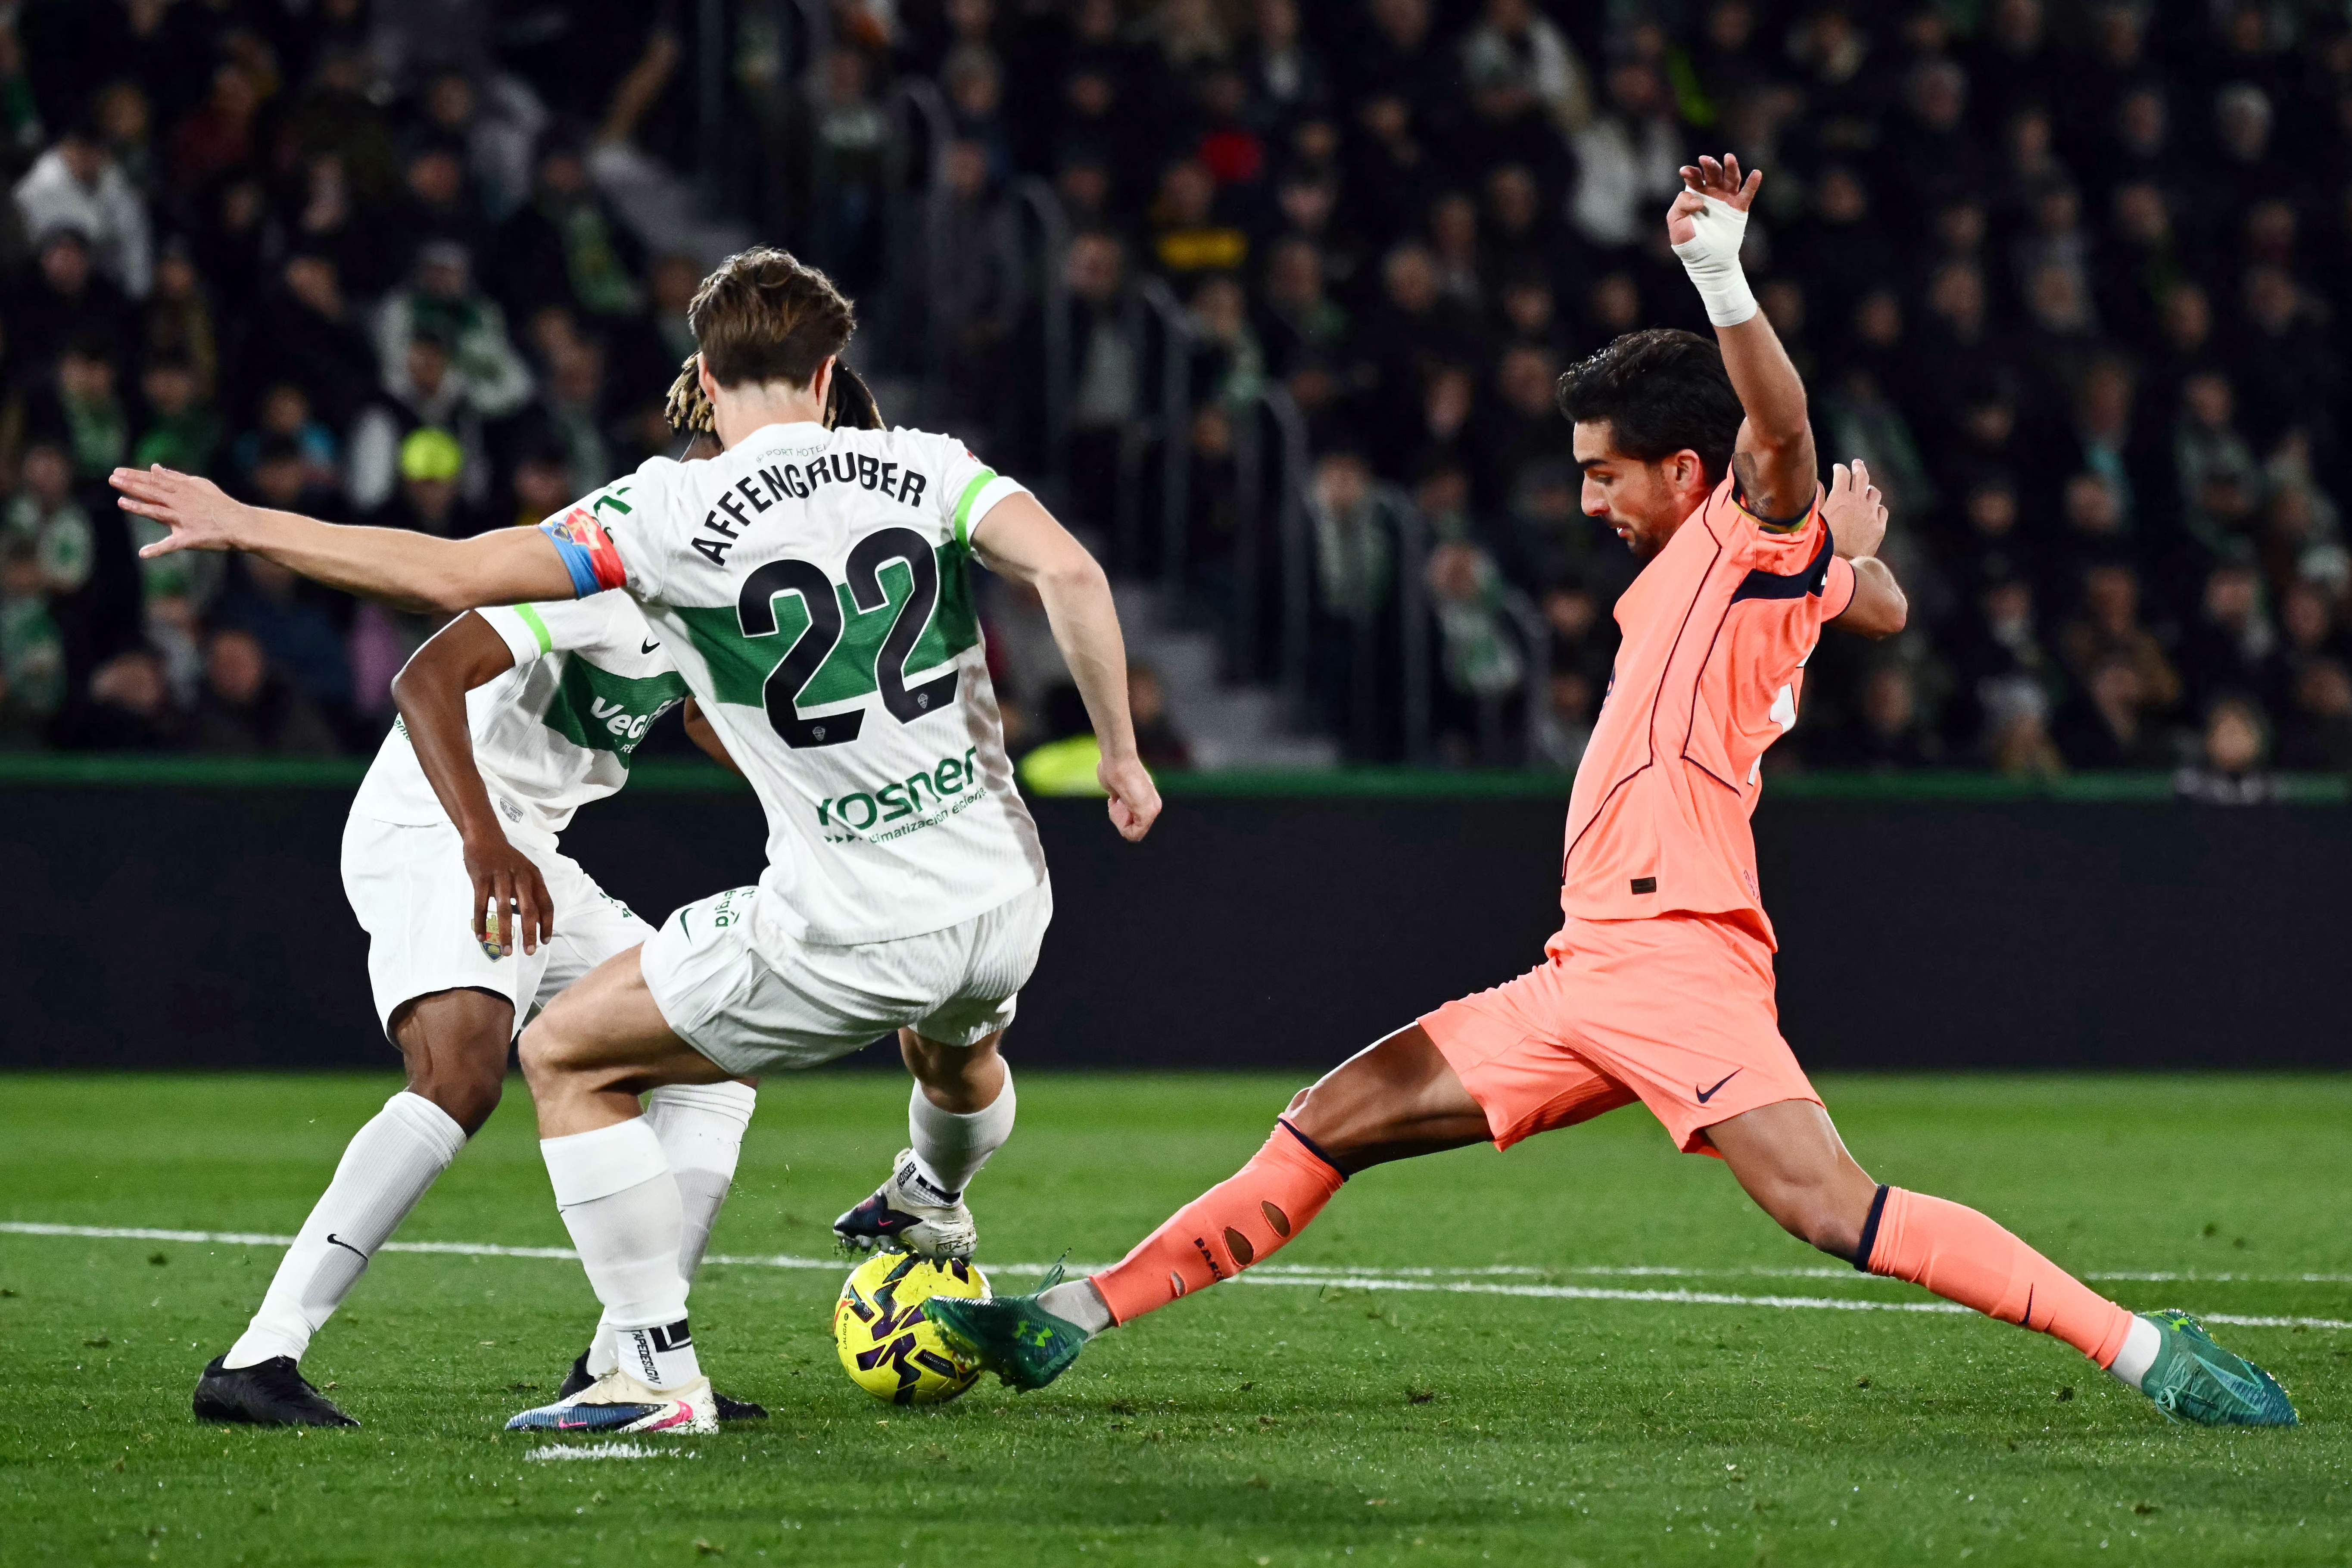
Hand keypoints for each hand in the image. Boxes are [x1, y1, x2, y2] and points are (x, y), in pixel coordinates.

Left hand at [112, 466, 248, 556]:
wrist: (241, 524)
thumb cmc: (220, 504)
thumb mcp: (199, 485)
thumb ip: (175, 477)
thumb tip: (155, 468)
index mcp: (183, 490)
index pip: (155, 481)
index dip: (135, 476)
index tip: (117, 472)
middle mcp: (181, 504)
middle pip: (153, 493)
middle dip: (132, 486)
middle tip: (112, 479)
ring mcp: (185, 521)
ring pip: (158, 513)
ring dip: (140, 508)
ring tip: (121, 502)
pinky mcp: (190, 539)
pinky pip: (172, 545)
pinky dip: (157, 550)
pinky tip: (143, 553)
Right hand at [463, 831, 552, 956]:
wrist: (484, 837)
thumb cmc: (506, 859)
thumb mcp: (524, 871)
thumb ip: (530, 893)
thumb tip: (536, 920)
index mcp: (534, 876)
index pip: (546, 904)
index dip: (547, 924)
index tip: (545, 941)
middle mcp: (520, 876)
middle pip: (529, 909)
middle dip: (530, 933)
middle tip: (529, 952)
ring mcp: (500, 877)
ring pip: (505, 910)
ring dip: (506, 933)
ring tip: (506, 951)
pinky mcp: (481, 878)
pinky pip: (481, 905)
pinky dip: (481, 922)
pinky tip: (481, 936)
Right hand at [1098, 751, 1161, 842]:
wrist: (1118, 759)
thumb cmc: (1113, 768)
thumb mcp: (1118, 787)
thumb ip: (1121, 798)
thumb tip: (1117, 799)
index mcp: (1148, 800)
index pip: (1134, 822)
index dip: (1119, 815)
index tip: (1115, 799)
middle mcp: (1154, 806)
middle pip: (1132, 828)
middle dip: (1119, 818)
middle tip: (1115, 800)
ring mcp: (1152, 811)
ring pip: (1131, 832)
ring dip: (1118, 819)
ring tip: (1117, 799)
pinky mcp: (1147, 814)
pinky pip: (1133, 834)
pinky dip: (1120, 824)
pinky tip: (1117, 803)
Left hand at [1668, 153, 1760, 246]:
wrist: (1703, 257)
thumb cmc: (1687, 238)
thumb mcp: (1675, 220)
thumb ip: (1681, 204)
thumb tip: (1699, 200)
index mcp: (1696, 192)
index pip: (1694, 177)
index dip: (1690, 172)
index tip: (1684, 171)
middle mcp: (1712, 192)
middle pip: (1713, 173)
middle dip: (1709, 165)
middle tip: (1704, 159)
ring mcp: (1726, 199)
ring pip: (1731, 178)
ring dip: (1731, 167)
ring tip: (1729, 157)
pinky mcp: (1738, 208)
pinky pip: (1747, 194)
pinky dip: (1753, 184)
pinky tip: (1757, 173)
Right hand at [1822, 459, 1885, 560]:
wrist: (1842, 562)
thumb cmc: (1823, 542)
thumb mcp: (1816, 519)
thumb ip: (1818, 499)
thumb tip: (1818, 484)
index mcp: (1841, 497)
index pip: (1843, 474)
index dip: (1840, 469)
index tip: (1838, 468)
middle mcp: (1858, 501)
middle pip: (1862, 476)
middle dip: (1858, 467)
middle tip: (1857, 463)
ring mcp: (1871, 513)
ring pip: (1874, 493)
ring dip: (1869, 489)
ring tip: (1867, 489)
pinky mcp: (1879, 526)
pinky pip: (1882, 510)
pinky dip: (1877, 507)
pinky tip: (1874, 509)